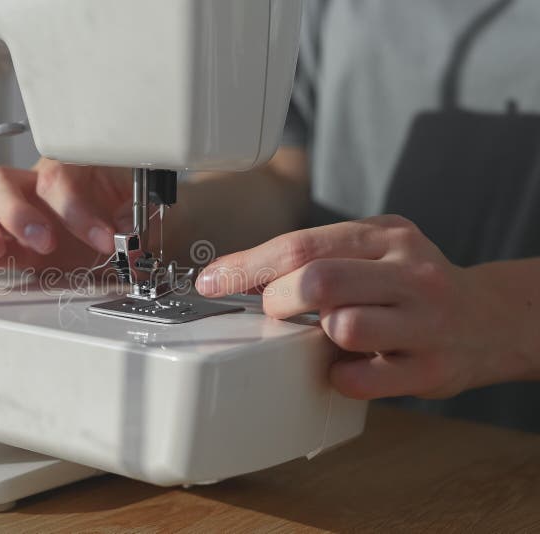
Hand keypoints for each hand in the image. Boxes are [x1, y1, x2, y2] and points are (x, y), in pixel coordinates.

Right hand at [0, 158, 132, 274]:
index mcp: (65, 168)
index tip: (106, 239)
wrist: (118, 228)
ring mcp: (16, 217)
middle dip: (19, 212)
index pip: (60, 181)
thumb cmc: (120, 205)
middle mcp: (33, 189)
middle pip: (3, 182)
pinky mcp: (10, 247)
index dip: (79, 211)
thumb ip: (134, 215)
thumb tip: (130, 232)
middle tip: (44, 241)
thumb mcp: (136, 204)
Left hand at [195, 215, 535, 399]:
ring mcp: (423, 321)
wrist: (490, 319)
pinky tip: (343, 367)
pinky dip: (338, 376)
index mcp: (385, 236)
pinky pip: (360, 378)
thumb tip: (243, 277)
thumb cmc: (412, 284)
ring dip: (315, 337)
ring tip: (323, 336)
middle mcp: (409, 272)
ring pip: (342, 327)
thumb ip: (320, 257)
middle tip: (276, 312)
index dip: (246, 266)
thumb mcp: (375, 250)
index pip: (301, 245)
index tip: (210, 282)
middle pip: (318, 281)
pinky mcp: (430, 369)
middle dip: (278, 300)